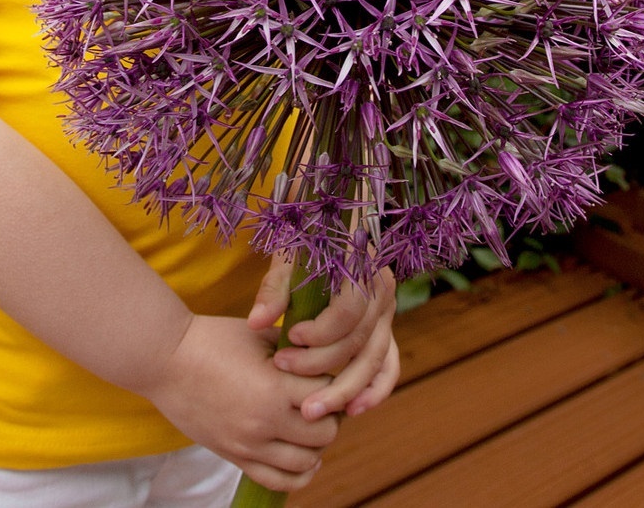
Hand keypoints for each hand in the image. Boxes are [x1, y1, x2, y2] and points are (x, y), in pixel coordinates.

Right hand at [143, 315, 338, 491]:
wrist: (166, 360)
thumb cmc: (212, 339)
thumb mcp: (258, 335)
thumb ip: (294, 347)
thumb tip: (323, 353)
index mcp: (274, 386)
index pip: (328, 395)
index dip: (331, 381)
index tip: (324, 372)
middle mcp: (265, 422)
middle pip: (325, 433)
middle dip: (330, 415)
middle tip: (322, 399)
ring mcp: (249, 445)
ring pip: (307, 463)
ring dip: (317, 445)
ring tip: (310, 425)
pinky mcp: (235, 457)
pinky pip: (279, 482)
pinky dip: (299, 474)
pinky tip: (302, 455)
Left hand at [248, 255, 400, 421]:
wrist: (328, 232)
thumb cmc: (306, 244)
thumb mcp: (287, 259)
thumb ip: (274, 290)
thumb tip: (256, 323)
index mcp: (362, 269)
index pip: (348, 312)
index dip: (320, 332)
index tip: (290, 337)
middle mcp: (382, 292)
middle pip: (360, 342)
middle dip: (322, 369)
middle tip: (286, 380)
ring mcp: (387, 314)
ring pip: (375, 361)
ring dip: (346, 391)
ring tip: (313, 411)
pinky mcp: (384, 331)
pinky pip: (388, 366)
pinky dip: (374, 391)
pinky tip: (351, 410)